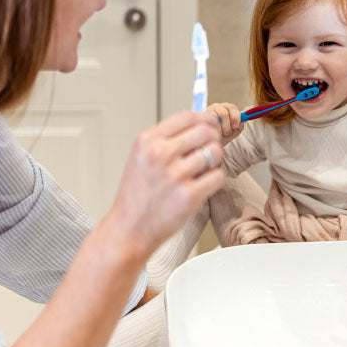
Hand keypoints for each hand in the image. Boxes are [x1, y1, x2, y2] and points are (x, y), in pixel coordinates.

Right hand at [107, 111, 224, 256]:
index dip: (205, 119)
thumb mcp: (142, 158)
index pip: (187, 117)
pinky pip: (218, 176)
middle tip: (209, 151)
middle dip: (213, 140)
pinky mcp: (190, 196)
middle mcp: (160, 154)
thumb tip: (201, 125)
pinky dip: (215, 180)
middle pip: (206, 132)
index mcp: (147, 141)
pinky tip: (202, 186)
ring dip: (215, 161)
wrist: (128, 230)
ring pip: (215, 153)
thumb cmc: (137, 196)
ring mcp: (176, 175)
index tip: (212, 125)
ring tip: (202, 172)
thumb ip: (167, 140)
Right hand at [206, 102, 243, 144]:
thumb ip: (240, 123)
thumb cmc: (224, 135)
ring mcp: (209, 111)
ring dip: (221, 128)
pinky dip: (214, 129)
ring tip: (220, 133)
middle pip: (225, 112)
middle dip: (227, 125)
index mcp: (228, 108)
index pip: (232, 108)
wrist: (212, 143)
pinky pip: (209, 121)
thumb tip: (244, 118)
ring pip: (216, 118)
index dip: (235, 117)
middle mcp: (218, 107)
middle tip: (227, 132)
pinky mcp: (201, 116)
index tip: (235, 126)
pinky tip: (213, 132)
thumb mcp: (235, 130)